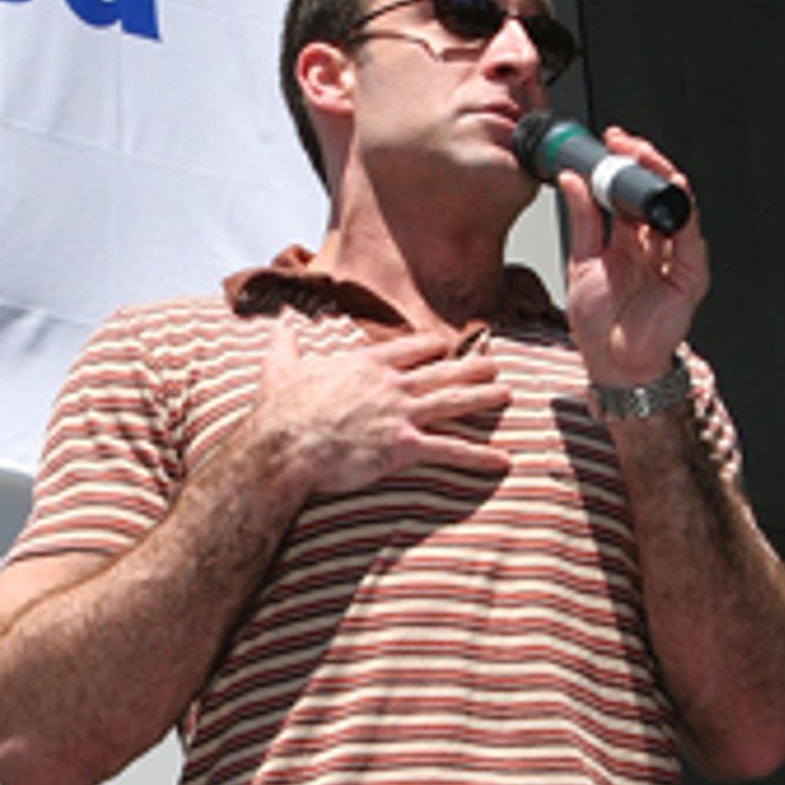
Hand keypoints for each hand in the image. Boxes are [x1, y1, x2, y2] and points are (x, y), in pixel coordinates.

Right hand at [253, 326, 510, 495]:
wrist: (285, 444)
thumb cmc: (281, 410)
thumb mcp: (280, 367)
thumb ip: (285, 345)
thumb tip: (278, 324)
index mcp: (365, 365)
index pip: (406, 350)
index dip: (429, 347)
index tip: (445, 344)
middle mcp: (390, 385)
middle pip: (440, 373)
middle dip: (470, 368)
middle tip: (494, 364)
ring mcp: (400, 414)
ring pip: (452, 403)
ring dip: (482, 398)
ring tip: (507, 393)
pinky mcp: (403, 447)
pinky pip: (450, 450)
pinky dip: (478, 455)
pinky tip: (502, 459)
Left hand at [558, 127, 708, 385]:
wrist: (613, 364)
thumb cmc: (600, 325)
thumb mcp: (582, 262)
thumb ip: (582, 220)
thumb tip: (572, 180)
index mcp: (627, 238)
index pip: (628, 190)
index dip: (620, 163)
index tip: (607, 141)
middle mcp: (652, 242)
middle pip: (653, 190)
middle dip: (641, 160)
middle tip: (622, 143)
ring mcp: (673, 255)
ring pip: (674, 203)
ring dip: (659, 175)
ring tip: (640, 157)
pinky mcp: (689, 272)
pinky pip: (690, 233)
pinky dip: (682, 208)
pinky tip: (671, 188)